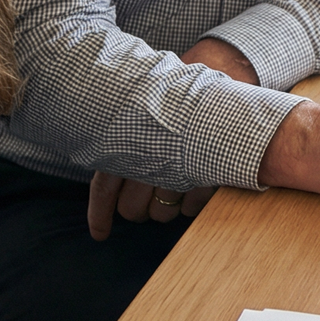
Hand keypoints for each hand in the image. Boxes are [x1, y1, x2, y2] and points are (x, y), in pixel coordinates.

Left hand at [85, 38, 255, 239]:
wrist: (219, 85)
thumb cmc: (177, 100)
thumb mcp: (142, 114)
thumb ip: (122, 139)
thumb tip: (104, 169)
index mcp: (125, 144)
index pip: (104, 189)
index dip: (100, 215)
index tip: (100, 235)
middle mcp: (148, 163)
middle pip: (133, 210)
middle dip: (136, 211)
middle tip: (143, 202)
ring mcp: (178, 174)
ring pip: (161, 215)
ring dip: (163, 210)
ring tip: (170, 190)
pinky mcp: (206, 180)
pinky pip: (190, 209)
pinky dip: (189, 205)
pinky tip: (191, 188)